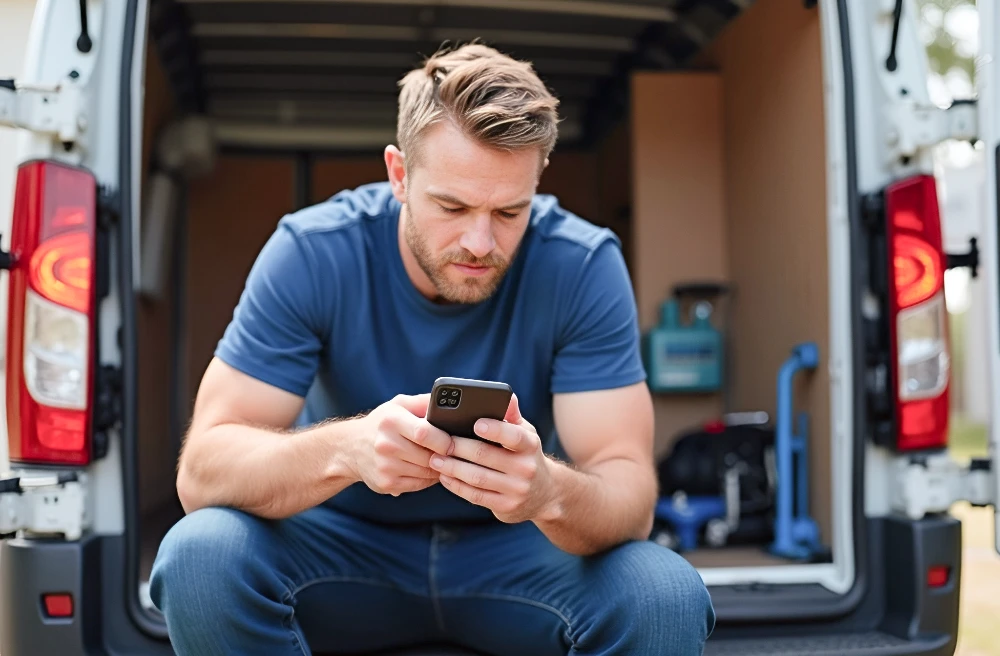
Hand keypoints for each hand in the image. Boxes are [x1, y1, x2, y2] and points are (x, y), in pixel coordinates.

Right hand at [349, 394, 453, 496]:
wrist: (350, 447)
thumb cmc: (382, 423)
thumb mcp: (399, 405)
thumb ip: (424, 402)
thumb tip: (450, 403)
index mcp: (391, 421)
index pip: (424, 433)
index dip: (443, 439)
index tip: (453, 441)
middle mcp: (386, 444)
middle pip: (428, 456)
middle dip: (444, 456)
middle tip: (451, 452)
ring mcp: (385, 466)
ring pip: (426, 472)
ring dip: (438, 468)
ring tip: (438, 459)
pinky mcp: (386, 483)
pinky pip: (419, 484)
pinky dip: (428, 479)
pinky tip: (426, 469)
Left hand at [428, 395, 556, 523]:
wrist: (545, 494)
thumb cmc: (526, 455)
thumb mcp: (525, 433)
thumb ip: (511, 415)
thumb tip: (506, 395)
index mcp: (530, 445)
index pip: (513, 435)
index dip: (494, 429)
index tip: (475, 423)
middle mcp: (525, 468)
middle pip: (485, 455)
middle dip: (459, 448)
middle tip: (439, 442)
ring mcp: (516, 489)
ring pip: (477, 478)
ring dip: (452, 468)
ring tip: (435, 459)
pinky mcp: (505, 506)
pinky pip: (475, 496)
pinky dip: (456, 486)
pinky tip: (445, 476)